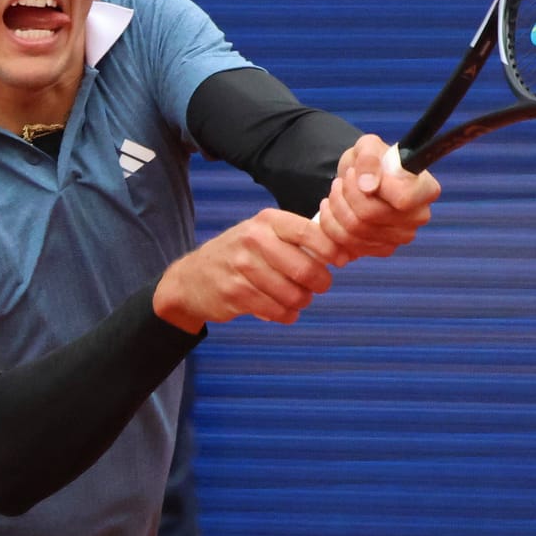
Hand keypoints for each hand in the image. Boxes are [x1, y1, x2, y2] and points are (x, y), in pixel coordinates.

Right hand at [152, 207, 339, 332]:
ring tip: (297, 298)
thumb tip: (342, 250)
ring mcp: (242, 267)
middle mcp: (253, 240)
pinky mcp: (235, 293)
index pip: (309, 232)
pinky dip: (287, 315)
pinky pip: (278, 311)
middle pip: (305, 270)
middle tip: (318, 286)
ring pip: (293, 295)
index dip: (331, 250)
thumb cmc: (240, 255)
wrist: (193, 278)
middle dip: (320, 283)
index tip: (341, 260)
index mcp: (266, 221)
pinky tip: (282, 310)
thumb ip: (297, 239)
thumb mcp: (263, 234)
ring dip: (302, 301)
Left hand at [317, 134, 440, 260]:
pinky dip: (332, 227)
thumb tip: (367, 184)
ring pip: (355, 232)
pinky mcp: (383, 249)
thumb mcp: (367, 146)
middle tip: (340, 181)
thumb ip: (369, 158)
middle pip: (370, 215)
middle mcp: (419, 217)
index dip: (374, 187)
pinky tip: (333, 210)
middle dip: (345, 195)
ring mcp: (401, 237)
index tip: (359, 174)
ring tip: (334, 193)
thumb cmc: (371, 160)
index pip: (402, 199)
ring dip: (335, 209)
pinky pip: (349, 246)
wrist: (362, 180)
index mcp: (425, 189)